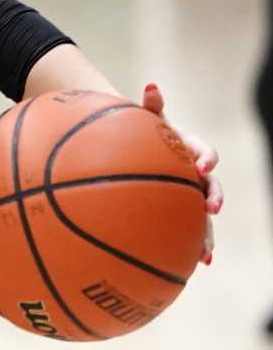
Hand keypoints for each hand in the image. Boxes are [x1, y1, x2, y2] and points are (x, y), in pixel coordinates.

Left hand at [142, 81, 220, 263]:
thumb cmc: (140, 133)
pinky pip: (189, 230)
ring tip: (206, 252)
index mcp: (189, 150)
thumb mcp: (144, 120)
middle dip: (214, 196)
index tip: (202, 166)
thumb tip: (152, 86)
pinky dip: (195, 245)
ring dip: (207, 232)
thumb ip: (151, 106)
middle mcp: (195, 174)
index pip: (204, 152)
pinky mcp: (180, 212)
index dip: (206, 158)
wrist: (136, 147)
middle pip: (211, 186)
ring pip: (203, 215)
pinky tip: (197, 263)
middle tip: (212, 206)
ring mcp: (189, 195)